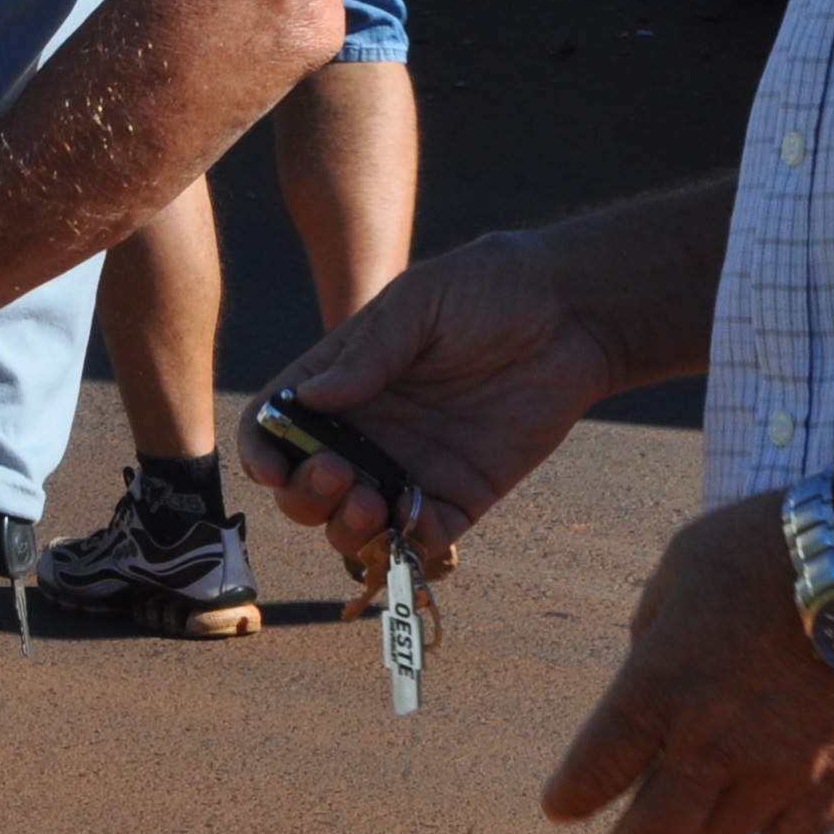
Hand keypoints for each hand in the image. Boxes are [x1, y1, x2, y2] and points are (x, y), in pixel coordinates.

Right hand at [235, 227, 616, 556]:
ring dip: (346, 528)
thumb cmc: (488, 287)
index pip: (276, 422)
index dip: (260, 449)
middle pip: (305, 485)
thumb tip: (306, 399)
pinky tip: (415, 520)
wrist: (572, 312)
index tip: (270, 468)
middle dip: (304, 495)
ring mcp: (412, 465)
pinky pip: (421, 538)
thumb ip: (368, 353)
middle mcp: (367, 429)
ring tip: (374, 504)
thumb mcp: (419, 303)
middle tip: (337, 476)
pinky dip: (406, 545)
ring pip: (353, 522)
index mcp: (342, 378)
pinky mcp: (462, 494)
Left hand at [544, 492, 833, 833]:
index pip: (598, 767)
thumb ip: (652, 627)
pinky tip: (761, 811)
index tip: (559, 810)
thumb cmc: (764, 548)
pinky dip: (769, 831)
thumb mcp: (680, 567)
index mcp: (660, 686)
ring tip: (683, 830)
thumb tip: (645, 664)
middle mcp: (713, 742)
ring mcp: (780, 768)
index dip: (573, 796)